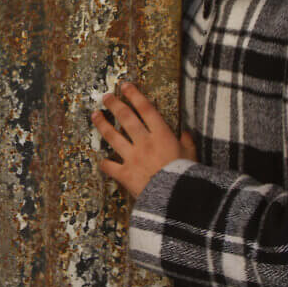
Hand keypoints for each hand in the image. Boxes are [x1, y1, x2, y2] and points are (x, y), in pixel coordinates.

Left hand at [90, 83, 197, 198]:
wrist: (176, 201)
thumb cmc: (186, 178)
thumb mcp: (192, 156)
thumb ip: (187, 143)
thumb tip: (186, 132)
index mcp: (162, 135)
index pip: (145, 109)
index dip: (134, 95)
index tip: (125, 86)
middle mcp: (144, 142)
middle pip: (125, 118)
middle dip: (114, 104)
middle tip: (106, 97)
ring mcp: (133, 157)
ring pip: (113, 136)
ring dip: (102, 124)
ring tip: (95, 115)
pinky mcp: (125, 174)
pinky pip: (110, 166)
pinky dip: (105, 163)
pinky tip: (102, 161)